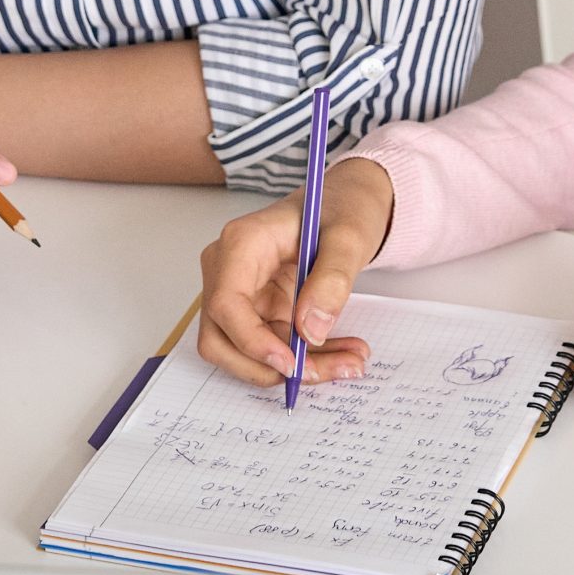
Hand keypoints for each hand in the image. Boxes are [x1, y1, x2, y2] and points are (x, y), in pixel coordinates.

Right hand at [196, 157, 394, 386]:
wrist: (347, 202)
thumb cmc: (342, 207)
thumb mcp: (349, 237)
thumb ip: (331, 281)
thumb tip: (311, 330)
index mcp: (241, 243)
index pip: (225, 304)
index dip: (252, 342)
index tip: (292, 364)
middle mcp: (229, 271)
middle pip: (224, 338)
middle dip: (270, 367)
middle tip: (325, 372)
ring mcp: (241, 294)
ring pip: (247, 353)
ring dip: (294, 369)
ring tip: (348, 363)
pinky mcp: (259, 312)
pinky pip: (272, 349)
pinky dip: (306, 360)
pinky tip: (342, 353)